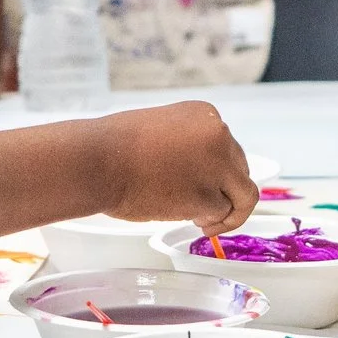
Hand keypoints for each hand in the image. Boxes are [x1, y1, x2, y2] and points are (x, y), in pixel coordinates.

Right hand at [89, 101, 255, 232]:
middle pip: (240, 170)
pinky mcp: (207, 196)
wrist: (96, 161)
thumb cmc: (115, 148)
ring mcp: (216, 166)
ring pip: (241, 196)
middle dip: (227, 191)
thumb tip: (204, 172)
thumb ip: (190, 145)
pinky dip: (210, 221)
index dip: (220, 171)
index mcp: (206, 115)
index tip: (207, 183)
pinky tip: (192, 221)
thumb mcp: (163, 130)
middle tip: (209, 210)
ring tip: (203, 222)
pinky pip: (221, 214)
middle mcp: (219, 136)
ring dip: (226, 212)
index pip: (229, 147)